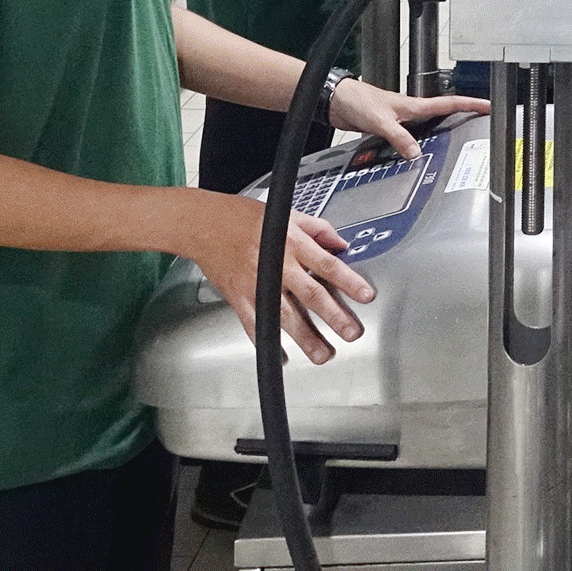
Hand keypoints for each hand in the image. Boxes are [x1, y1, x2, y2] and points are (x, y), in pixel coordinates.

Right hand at [179, 190, 373, 365]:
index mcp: (292, 243)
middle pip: (310, 294)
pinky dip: (269, 343)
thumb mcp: (288, 215)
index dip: (349, 281)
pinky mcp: (240, 298)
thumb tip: (341, 244)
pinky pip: (255, 325)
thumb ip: (318, 229)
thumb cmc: (245, 218)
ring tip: (324, 354)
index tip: (366, 295)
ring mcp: (257, 284)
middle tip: (352, 332)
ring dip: (306, 337)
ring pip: (285, 315)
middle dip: (333, 315)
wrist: (205, 225)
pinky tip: (284, 357)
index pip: (327, 264)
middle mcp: (277, 265)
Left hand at [328, 82, 488, 157]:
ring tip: (458, 139)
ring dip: (443, 131)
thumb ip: (399, 137)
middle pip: (445, 113)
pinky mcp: (391, 126)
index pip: (450, 103)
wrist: (336, 100)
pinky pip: (412, 136)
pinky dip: (419, 143)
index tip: (490, 106)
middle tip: (482, 122)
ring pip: (429, 126)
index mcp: (414, 105)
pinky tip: (418, 152)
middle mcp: (411, 111)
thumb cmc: (356, 100)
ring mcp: (402, 118)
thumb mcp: (380, 121)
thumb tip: (416, 153)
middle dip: (465, 116)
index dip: (472, 104)